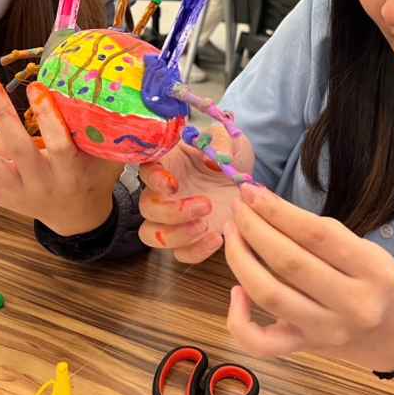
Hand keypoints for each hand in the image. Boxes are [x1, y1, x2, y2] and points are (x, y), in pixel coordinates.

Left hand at [0, 77, 124, 235]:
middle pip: (20, 149)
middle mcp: (43, 181)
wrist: (77, 218)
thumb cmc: (96, 177)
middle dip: (2, 117)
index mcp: (71, 171)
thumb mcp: (111, 158)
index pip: (61, 143)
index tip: (37, 88)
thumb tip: (127, 98)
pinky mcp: (2, 197)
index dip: (49, 118)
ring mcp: (20, 191)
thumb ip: (113, 134)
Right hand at [138, 125, 254, 262]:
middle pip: (147, 208)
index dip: (154, 179)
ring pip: (153, 235)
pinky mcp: (190, 239)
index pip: (147, 170)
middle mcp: (163, 192)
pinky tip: (217, 238)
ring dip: (177, 235)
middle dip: (173, 211)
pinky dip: (195, 251)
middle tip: (206, 205)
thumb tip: (216, 159)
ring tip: (206, 226)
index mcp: (168, 163)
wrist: (247, 183)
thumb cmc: (230, 157)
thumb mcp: (231, 140)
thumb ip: (221, 142)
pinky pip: (180, 254)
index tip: (172, 184)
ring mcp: (174, 219)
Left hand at [224, 184, 393, 369]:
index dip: (277, 210)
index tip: (251, 191)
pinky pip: (261, 343)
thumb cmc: (365, 278)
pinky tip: (235, 290)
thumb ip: (317, 231)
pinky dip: (239, 319)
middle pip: (289, 262)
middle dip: (254, 228)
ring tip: (231, 232)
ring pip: (270, 296)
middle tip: (238, 207)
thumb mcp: (361, 247)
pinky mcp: (304, 349)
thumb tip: (262, 202)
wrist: (386, 331)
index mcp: (374, 270)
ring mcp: (327, 332)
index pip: (316, 235)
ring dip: (240, 259)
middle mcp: (354, 305)